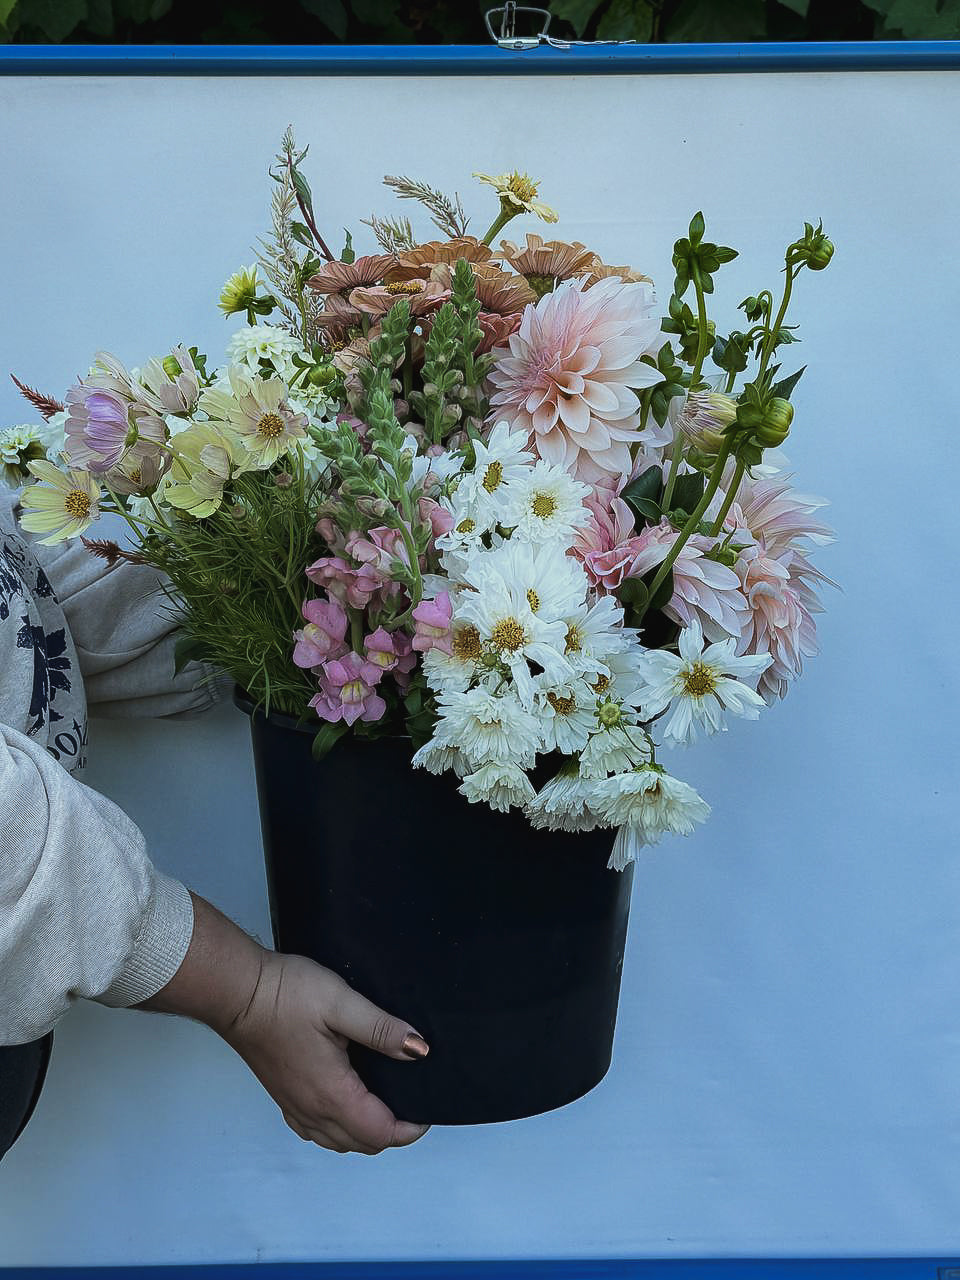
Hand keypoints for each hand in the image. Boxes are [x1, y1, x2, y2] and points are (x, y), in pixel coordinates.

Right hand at [222, 949, 430, 1154]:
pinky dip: (339, 1129)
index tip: (426, 1110)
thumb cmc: (285, 995)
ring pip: (338, 1142)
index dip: (410, 1128)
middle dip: (392, 1132)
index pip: (380, 1133)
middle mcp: (311, 1108)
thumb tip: (419, 1050)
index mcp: (331, 1092)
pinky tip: (346, 1105)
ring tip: (386, 1105)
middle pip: (362, 1144)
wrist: (238, 993)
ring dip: (366, 1133)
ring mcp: (294, 1105)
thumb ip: (382, 1030)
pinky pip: (316, 1131)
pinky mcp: (283, 1096)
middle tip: (412, 1105)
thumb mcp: (342, 1002)